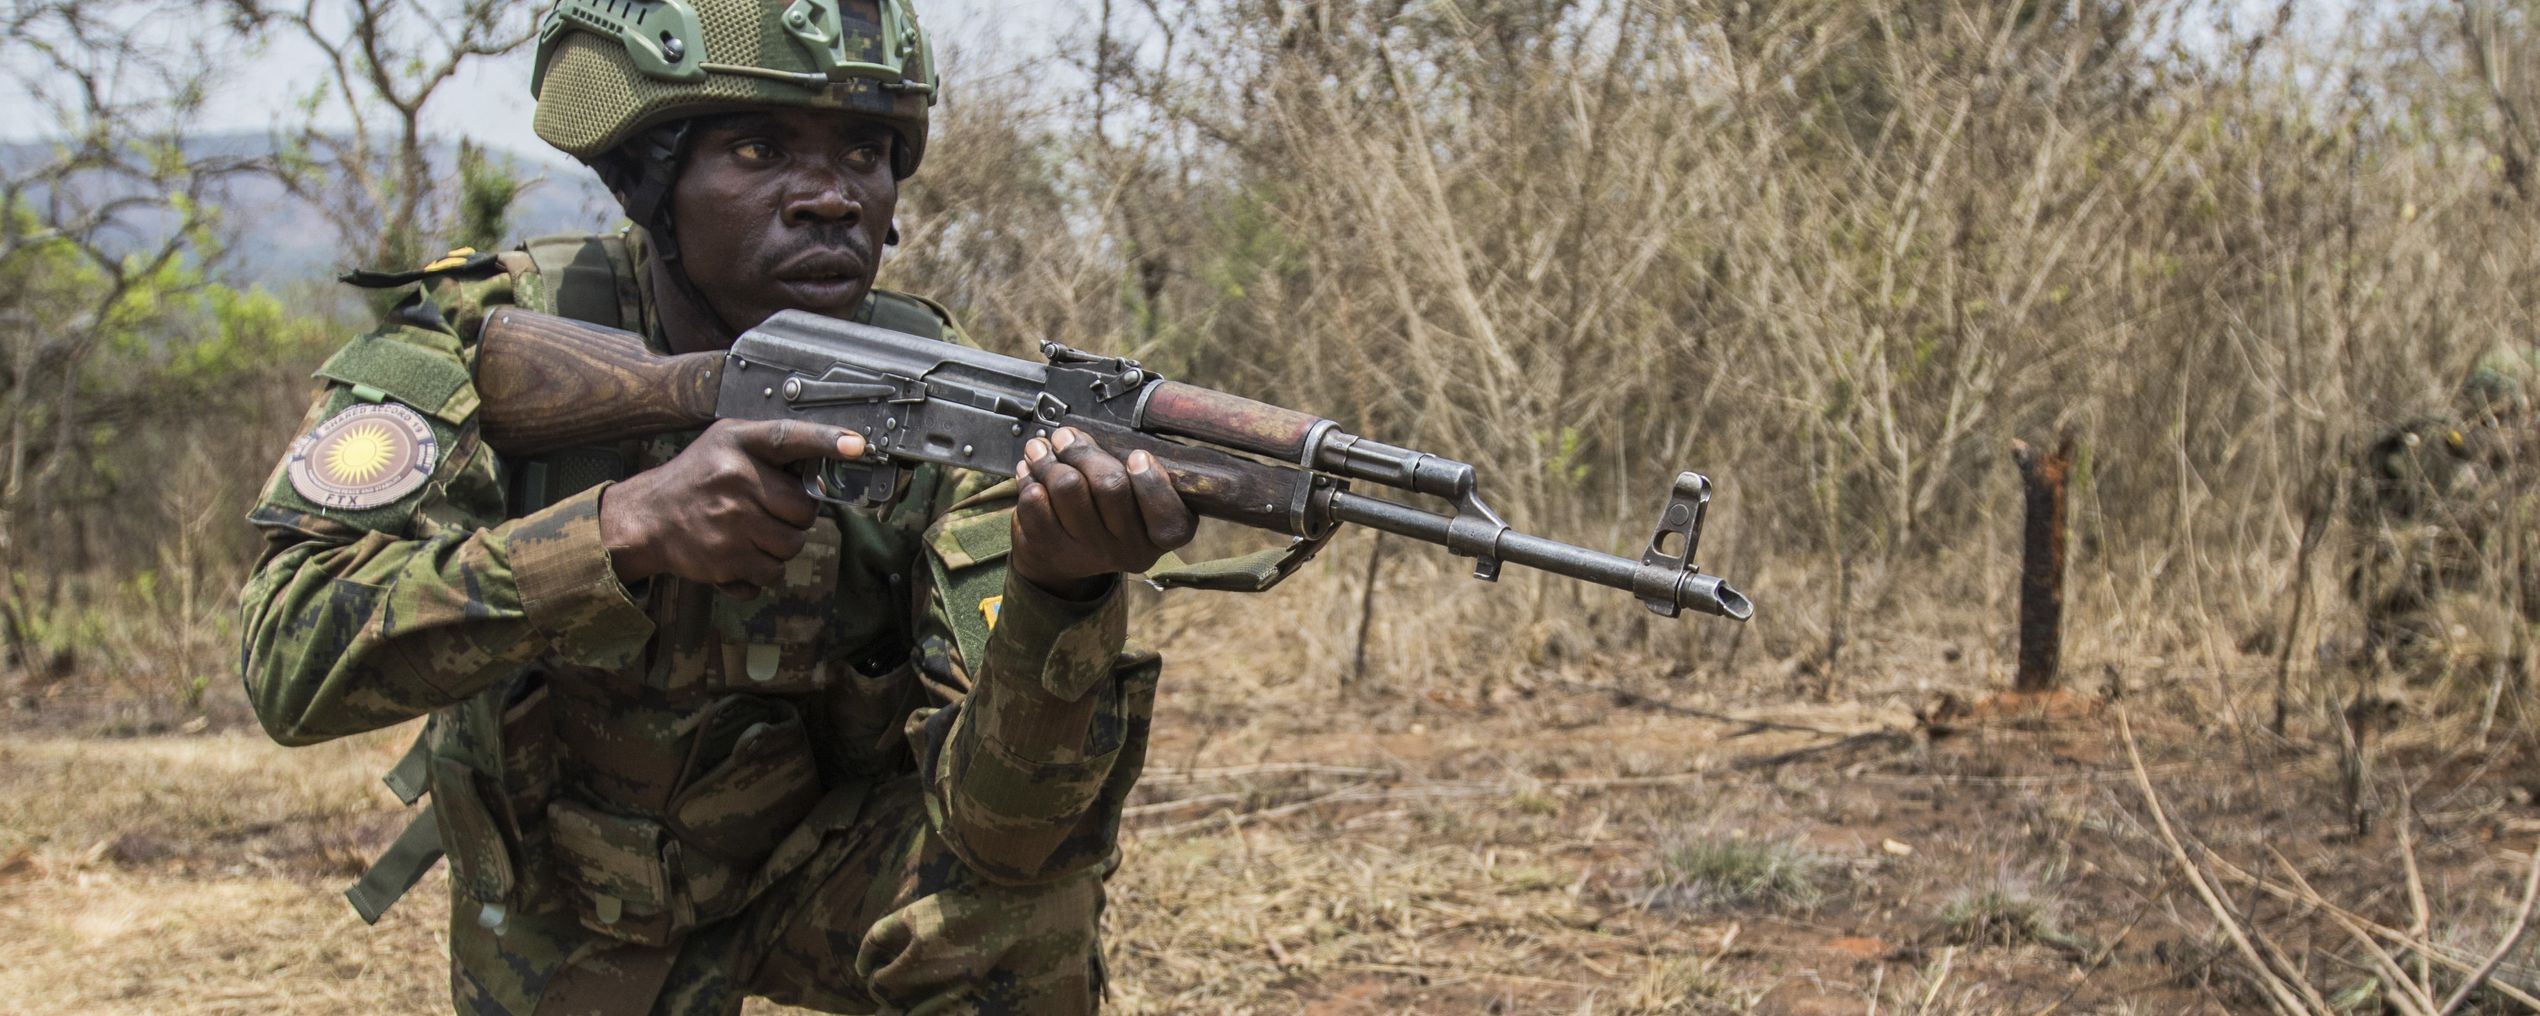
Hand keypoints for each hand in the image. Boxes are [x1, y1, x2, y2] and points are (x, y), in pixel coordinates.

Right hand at [600, 419, 863, 595]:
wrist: (647, 519)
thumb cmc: (696, 478)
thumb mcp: (726, 444)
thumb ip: (770, 446)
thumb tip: (827, 459)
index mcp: (737, 444)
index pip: (788, 437)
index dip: (826, 441)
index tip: (857, 445)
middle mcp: (735, 481)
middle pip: (804, 510)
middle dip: (796, 516)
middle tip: (772, 511)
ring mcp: (730, 523)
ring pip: (792, 546)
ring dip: (781, 545)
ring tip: (754, 532)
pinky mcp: (725, 561)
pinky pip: (772, 575)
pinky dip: (762, 571)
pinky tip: (741, 553)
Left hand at [1009, 427, 1195, 598]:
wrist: (1064, 557)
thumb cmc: (1105, 512)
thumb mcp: (1133, 492)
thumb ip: (1125, 466)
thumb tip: (1079, 438)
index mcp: (1162, 534)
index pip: (1168, 517)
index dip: (1152, 483)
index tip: (1137, 456)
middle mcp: (1130, 549)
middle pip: (1111, 486)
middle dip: (1083, 451)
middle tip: (1064, 437)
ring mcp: (1091, 553)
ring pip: (1068, 487)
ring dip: (1049, 460)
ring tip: (1040, 450)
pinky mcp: (1055, 552)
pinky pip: (1036, 503)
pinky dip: (1029, 479)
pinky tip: (1030, 474)